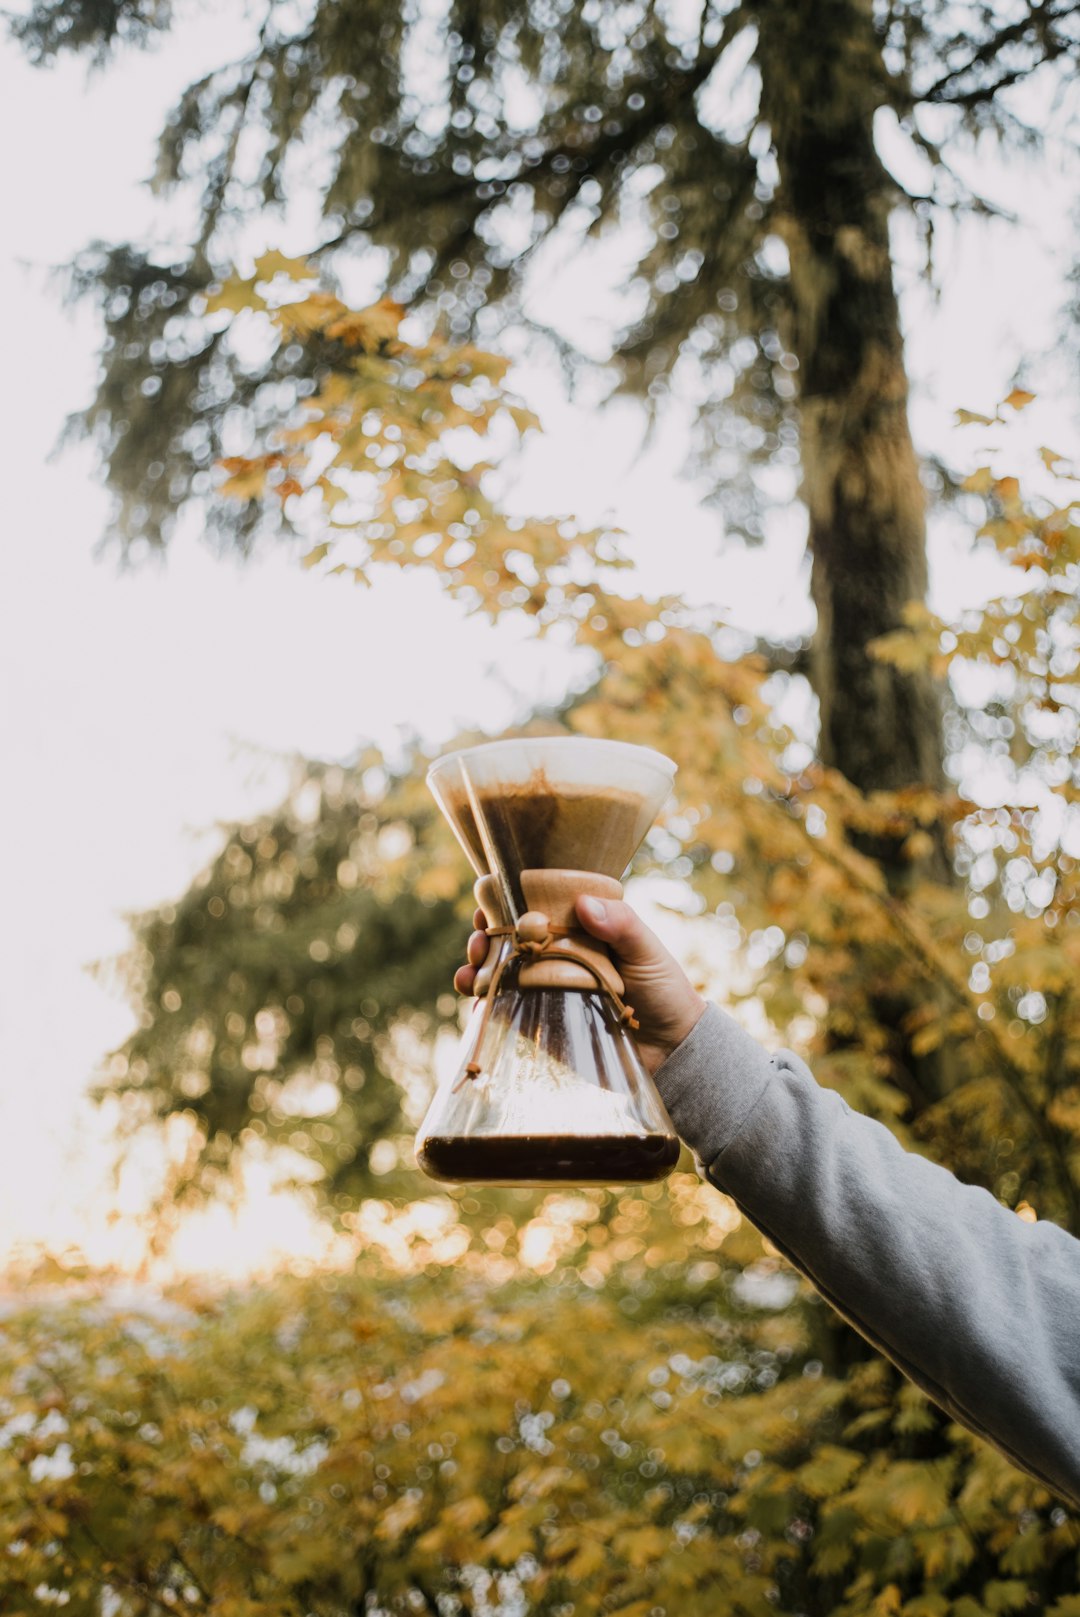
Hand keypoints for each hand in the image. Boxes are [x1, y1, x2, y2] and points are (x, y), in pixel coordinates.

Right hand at [454, 896, 706, 1075]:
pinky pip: (503, 1012)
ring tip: (470, 973)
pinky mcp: (540, 1024)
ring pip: (496, 973)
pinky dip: (483, 1004)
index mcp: (575, 931)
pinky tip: (477, 1001)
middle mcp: (554, 957)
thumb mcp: (647, 952)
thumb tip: (584, 904)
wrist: (671, 1049)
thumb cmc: (664, 991)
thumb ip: (622, 926)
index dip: (502, 902)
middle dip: (481, 937)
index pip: (531, 908)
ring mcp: (544, 990)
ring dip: (474, 968)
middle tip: (478, 942)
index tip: (488, 905)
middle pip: (504, 939)